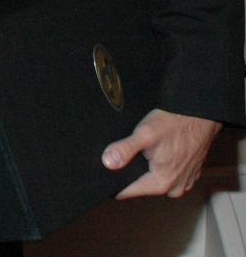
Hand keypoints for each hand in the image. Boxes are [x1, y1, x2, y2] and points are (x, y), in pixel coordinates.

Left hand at [104, 108, 220, 198]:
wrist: (200, 116)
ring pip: (155, 181)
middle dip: (132, 173)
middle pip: (142, 186)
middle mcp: (174, 188)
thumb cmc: (174, 124)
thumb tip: (108, 162)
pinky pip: (169, 176)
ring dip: (148, 170)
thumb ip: (125, 149)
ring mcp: (184, 183)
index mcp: (161, 183)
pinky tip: (160, 152)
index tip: (107, 174)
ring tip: (146, 152)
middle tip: (128, 154)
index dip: (114, 183)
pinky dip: (162, 167)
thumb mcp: (144, 133)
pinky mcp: (189, 175)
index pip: (128, 191)